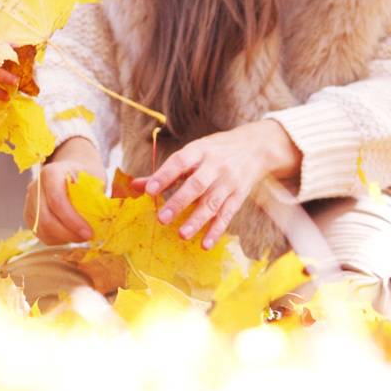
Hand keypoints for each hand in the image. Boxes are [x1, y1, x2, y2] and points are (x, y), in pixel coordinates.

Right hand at [23, 137, 103, 243]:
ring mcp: (30, 201)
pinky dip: (57, 239)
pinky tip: (70, 234)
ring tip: (80, 235)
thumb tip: (98, 219)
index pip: (56, 200)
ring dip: (63, 238)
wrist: (72, 172)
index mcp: (51, 173)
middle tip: (87, 237)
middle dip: (68, 233)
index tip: (89, 232)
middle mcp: (36, 186)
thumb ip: (94, 197)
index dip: (72, 220)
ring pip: (42, 229)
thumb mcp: (95, 179)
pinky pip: (41, 234)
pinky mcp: (30, 216)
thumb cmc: (85, 176)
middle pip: (46, 218)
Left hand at [128, 119, 301, 249]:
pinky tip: (205, 243)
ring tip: (182, 234)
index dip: (165, 175)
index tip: (150, 189)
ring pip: (212, 202)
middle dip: (179, 202)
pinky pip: (227, 214)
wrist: (255, 147)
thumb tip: (135, 186)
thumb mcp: (192, 154)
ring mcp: (228, 181)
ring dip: (197, 220)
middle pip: (196, 185)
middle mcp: (215, 165)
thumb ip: (165, 172)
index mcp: (199, 151)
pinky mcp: (239, 196)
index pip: (180, 161)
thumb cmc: (215, 151)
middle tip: (161, 218)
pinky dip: (216, 230)